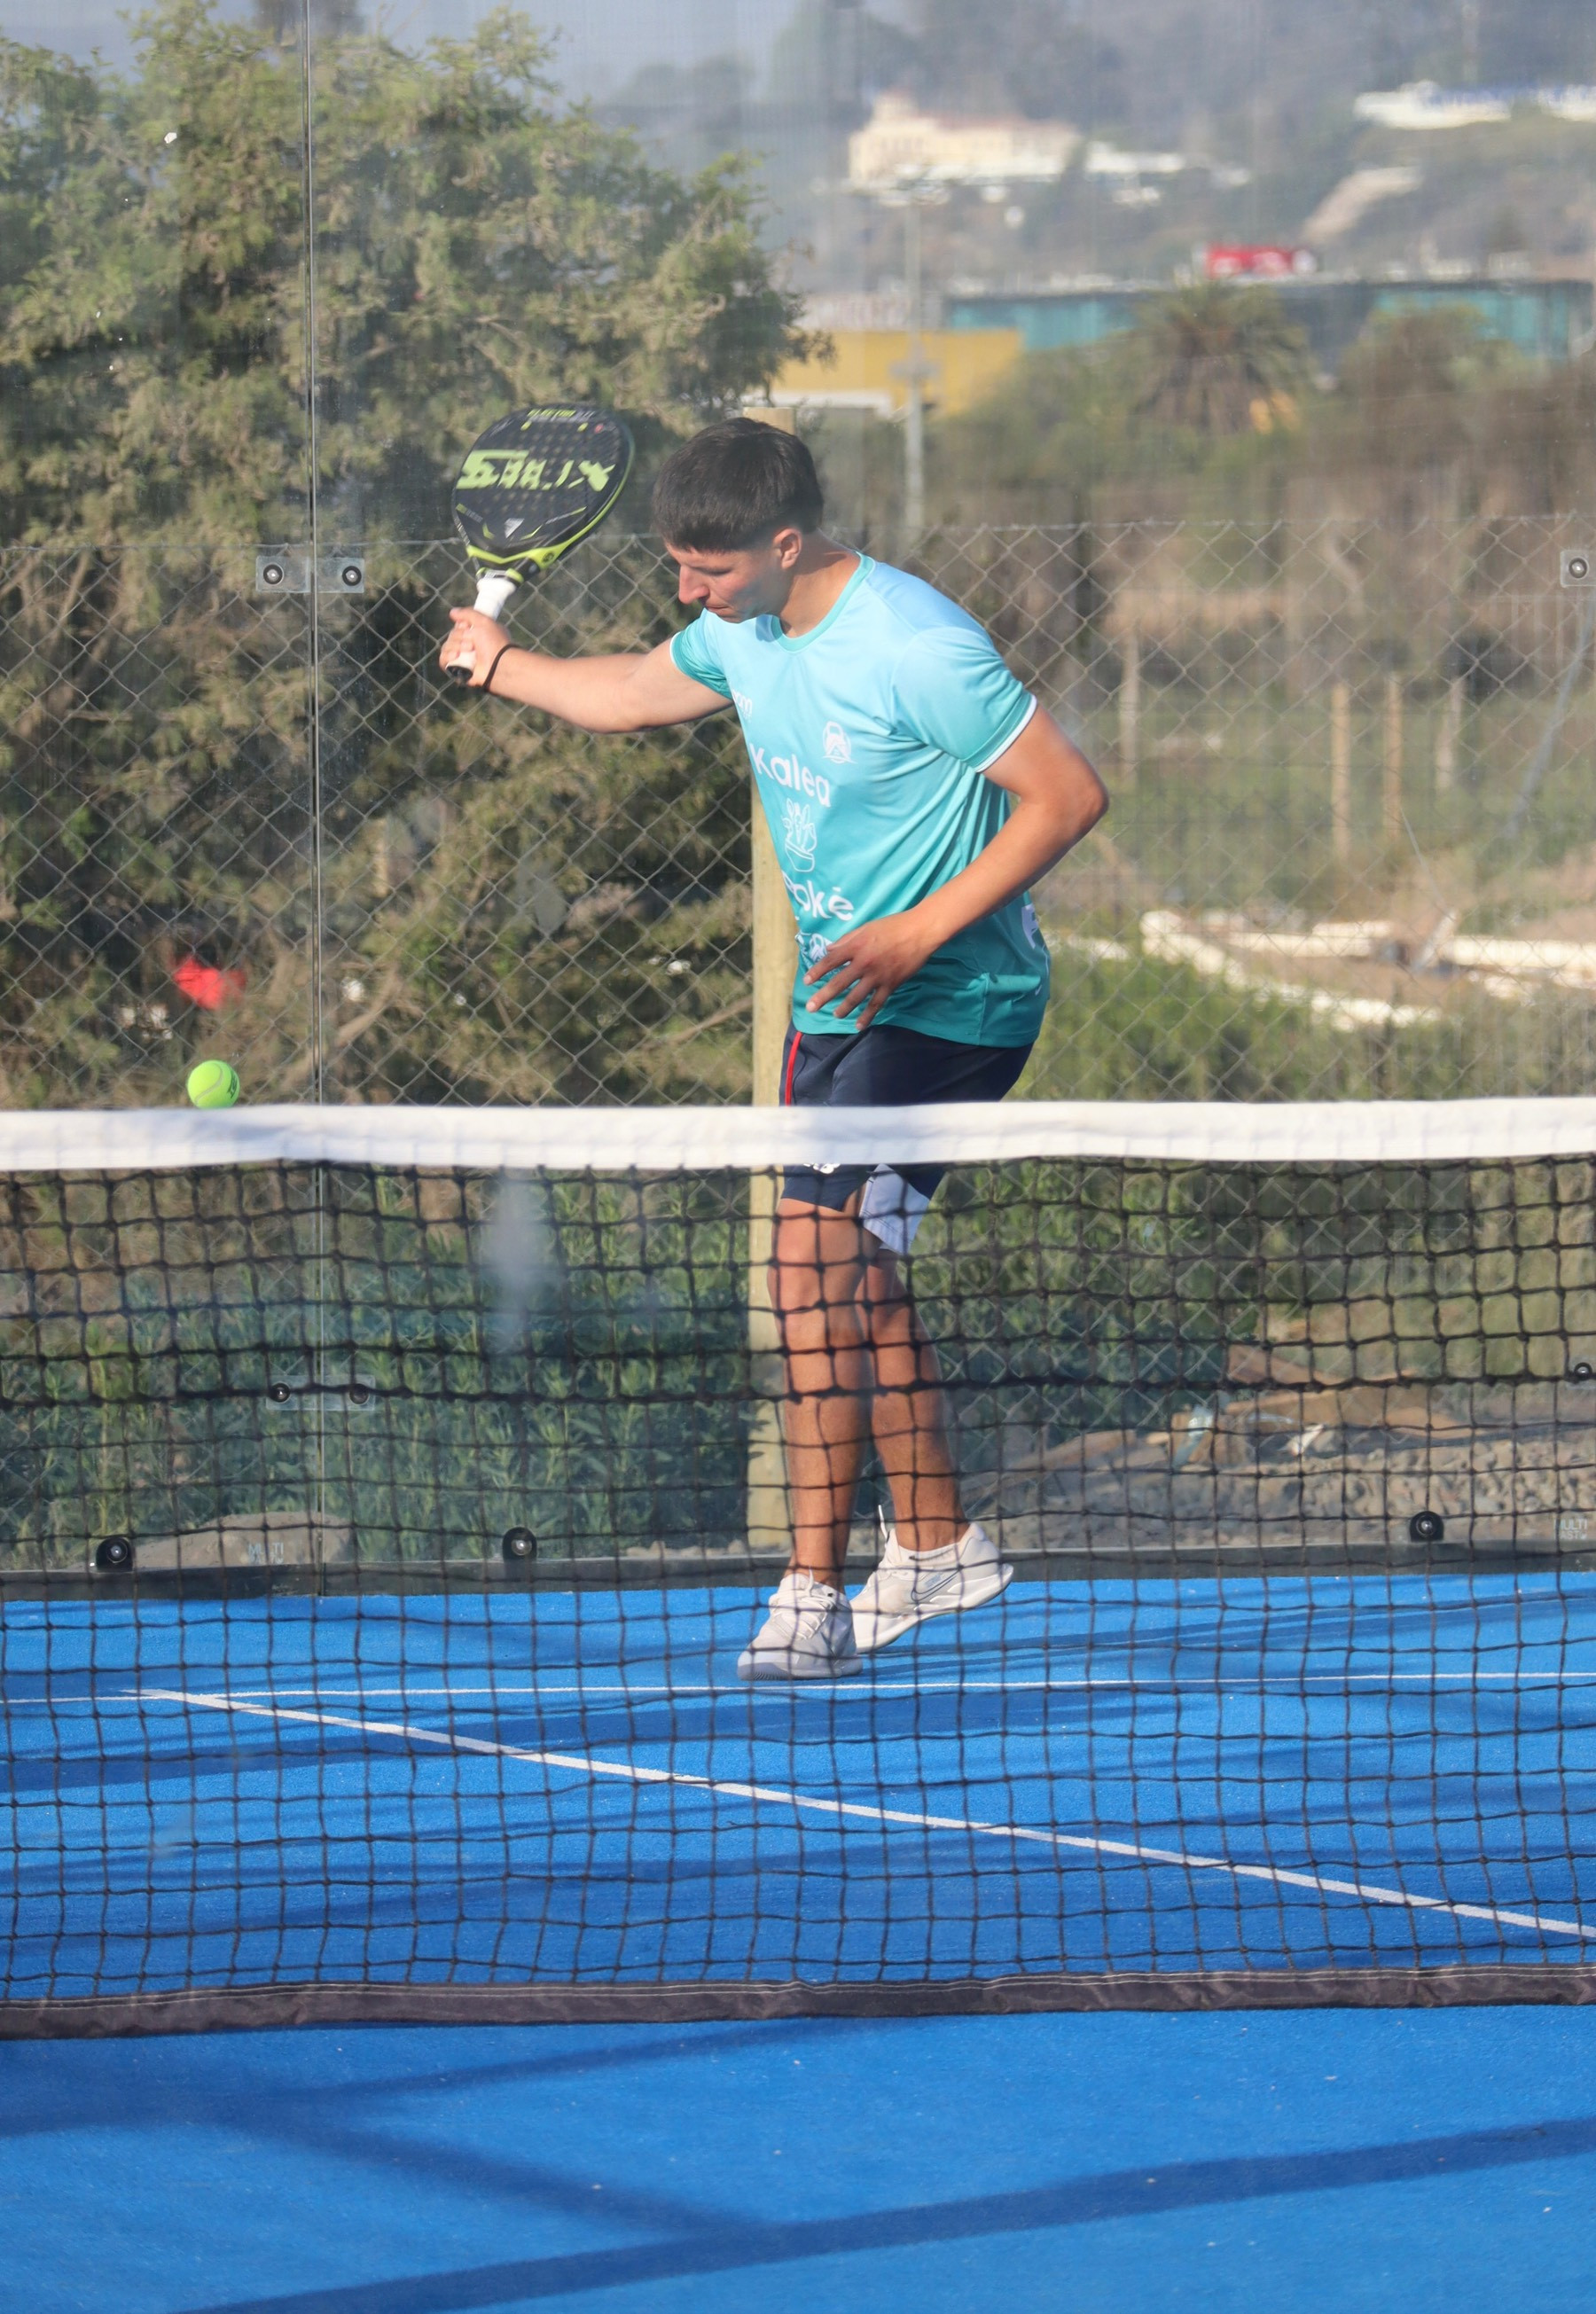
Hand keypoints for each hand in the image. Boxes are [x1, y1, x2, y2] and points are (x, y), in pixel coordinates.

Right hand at [441, 607, 509, 686]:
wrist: (498, 665)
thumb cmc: (495, 643)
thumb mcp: (484, 621)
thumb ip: (468, 613)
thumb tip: (452, 612)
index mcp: (476, 634)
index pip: (458, 626)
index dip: (461, 625)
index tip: (467, 626)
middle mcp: (469, 645)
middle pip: (452, 635)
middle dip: (459, 637)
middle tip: (472, 643)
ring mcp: (463, 658)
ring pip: (446, 646)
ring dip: (455, 646)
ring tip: (468, 651)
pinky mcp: (458, 669)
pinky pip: (443, 660)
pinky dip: (446, 657)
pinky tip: (455, 656)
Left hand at [802, 910, 936, 1027]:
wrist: (920, 931)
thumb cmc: (893, 926)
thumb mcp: (866, 927)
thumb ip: (846, 940)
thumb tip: (829, 949)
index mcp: (856, 946)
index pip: (831, 960)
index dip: (817, 971)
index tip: (807, 981)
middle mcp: (863, 963)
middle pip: (839, 982)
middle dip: (823, 996)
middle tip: (811, 1007)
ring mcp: (877, 976)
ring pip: (856, 997)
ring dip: (843, 1008)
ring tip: (835, 1015)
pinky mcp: (890, 984)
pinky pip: (876, 1003)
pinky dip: (867, 1016)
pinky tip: (859, 1025)